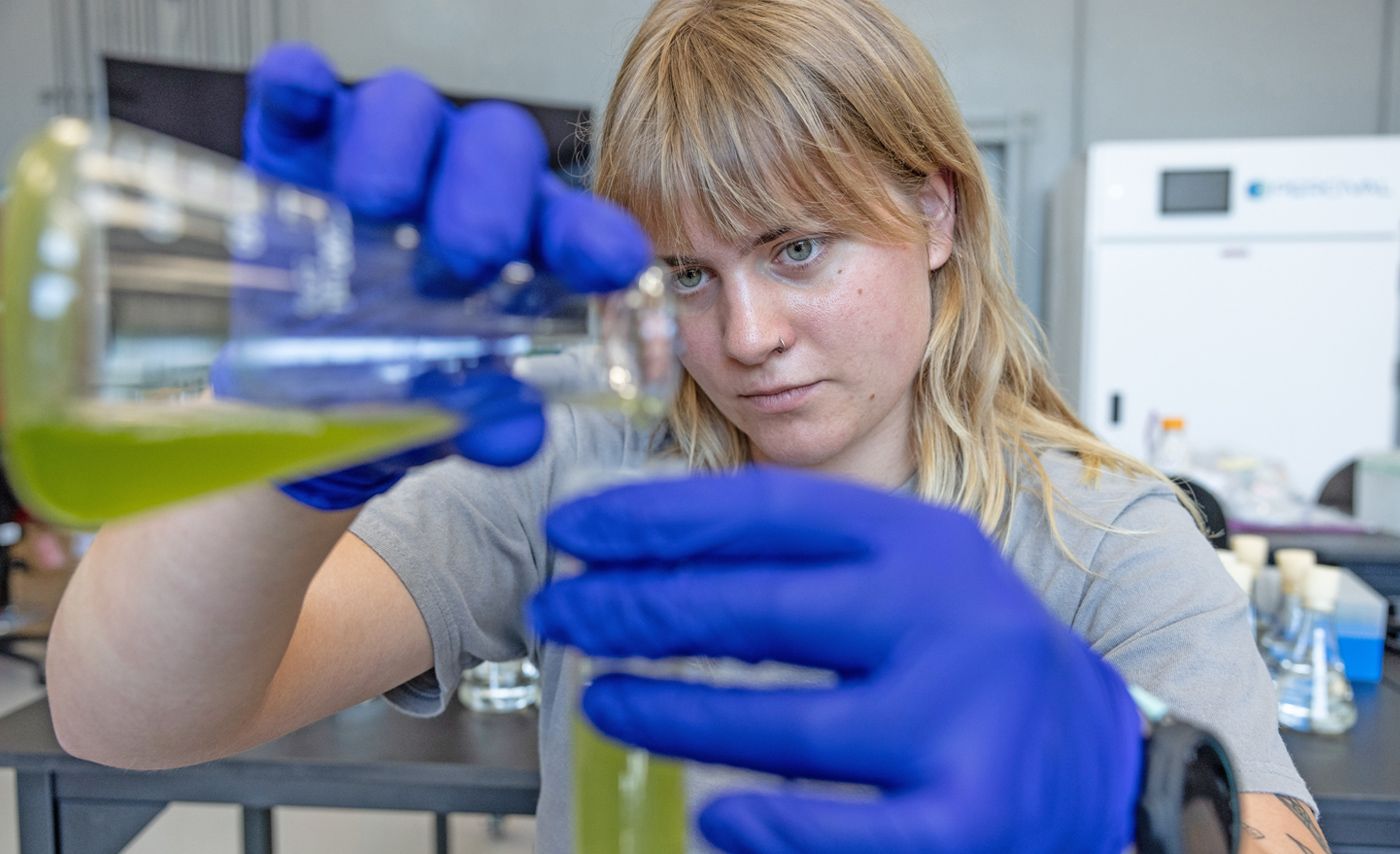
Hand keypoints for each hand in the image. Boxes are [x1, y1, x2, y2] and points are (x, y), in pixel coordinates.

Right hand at [240, 43, 651, 507]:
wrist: (294, 383)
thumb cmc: (394, 379)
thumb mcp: (440, 412)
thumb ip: (484, 422)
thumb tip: (516, 434)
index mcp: (523, 247)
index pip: (578, 227)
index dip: (597, 237)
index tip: (611, 262)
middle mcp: (463, 182)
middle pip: (502, 143)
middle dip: (488, 202)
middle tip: (459, 265)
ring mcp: (383, 149)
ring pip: (411, 104)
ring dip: (400, 150)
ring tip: (376, 209)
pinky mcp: (300, 135)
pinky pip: (302, 88)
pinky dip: (300, 85)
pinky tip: (298, 96)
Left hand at [530, 469, 1144, 853]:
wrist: (1104, 760)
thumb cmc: (977, 660)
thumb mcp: (911, 577)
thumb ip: (808, 561)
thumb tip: (656, 560)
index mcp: (926, 543)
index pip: (769, 511)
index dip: (656, 516)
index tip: (577, 528)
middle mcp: (950, 619)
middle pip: (762, 607)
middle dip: (638, 608)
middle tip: (562, 610)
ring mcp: (962, 725)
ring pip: (785, 727)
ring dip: (674, 715)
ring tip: (605, 700)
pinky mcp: (970, 822)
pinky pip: (842, 833)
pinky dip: (768, 829)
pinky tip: (713, 817)